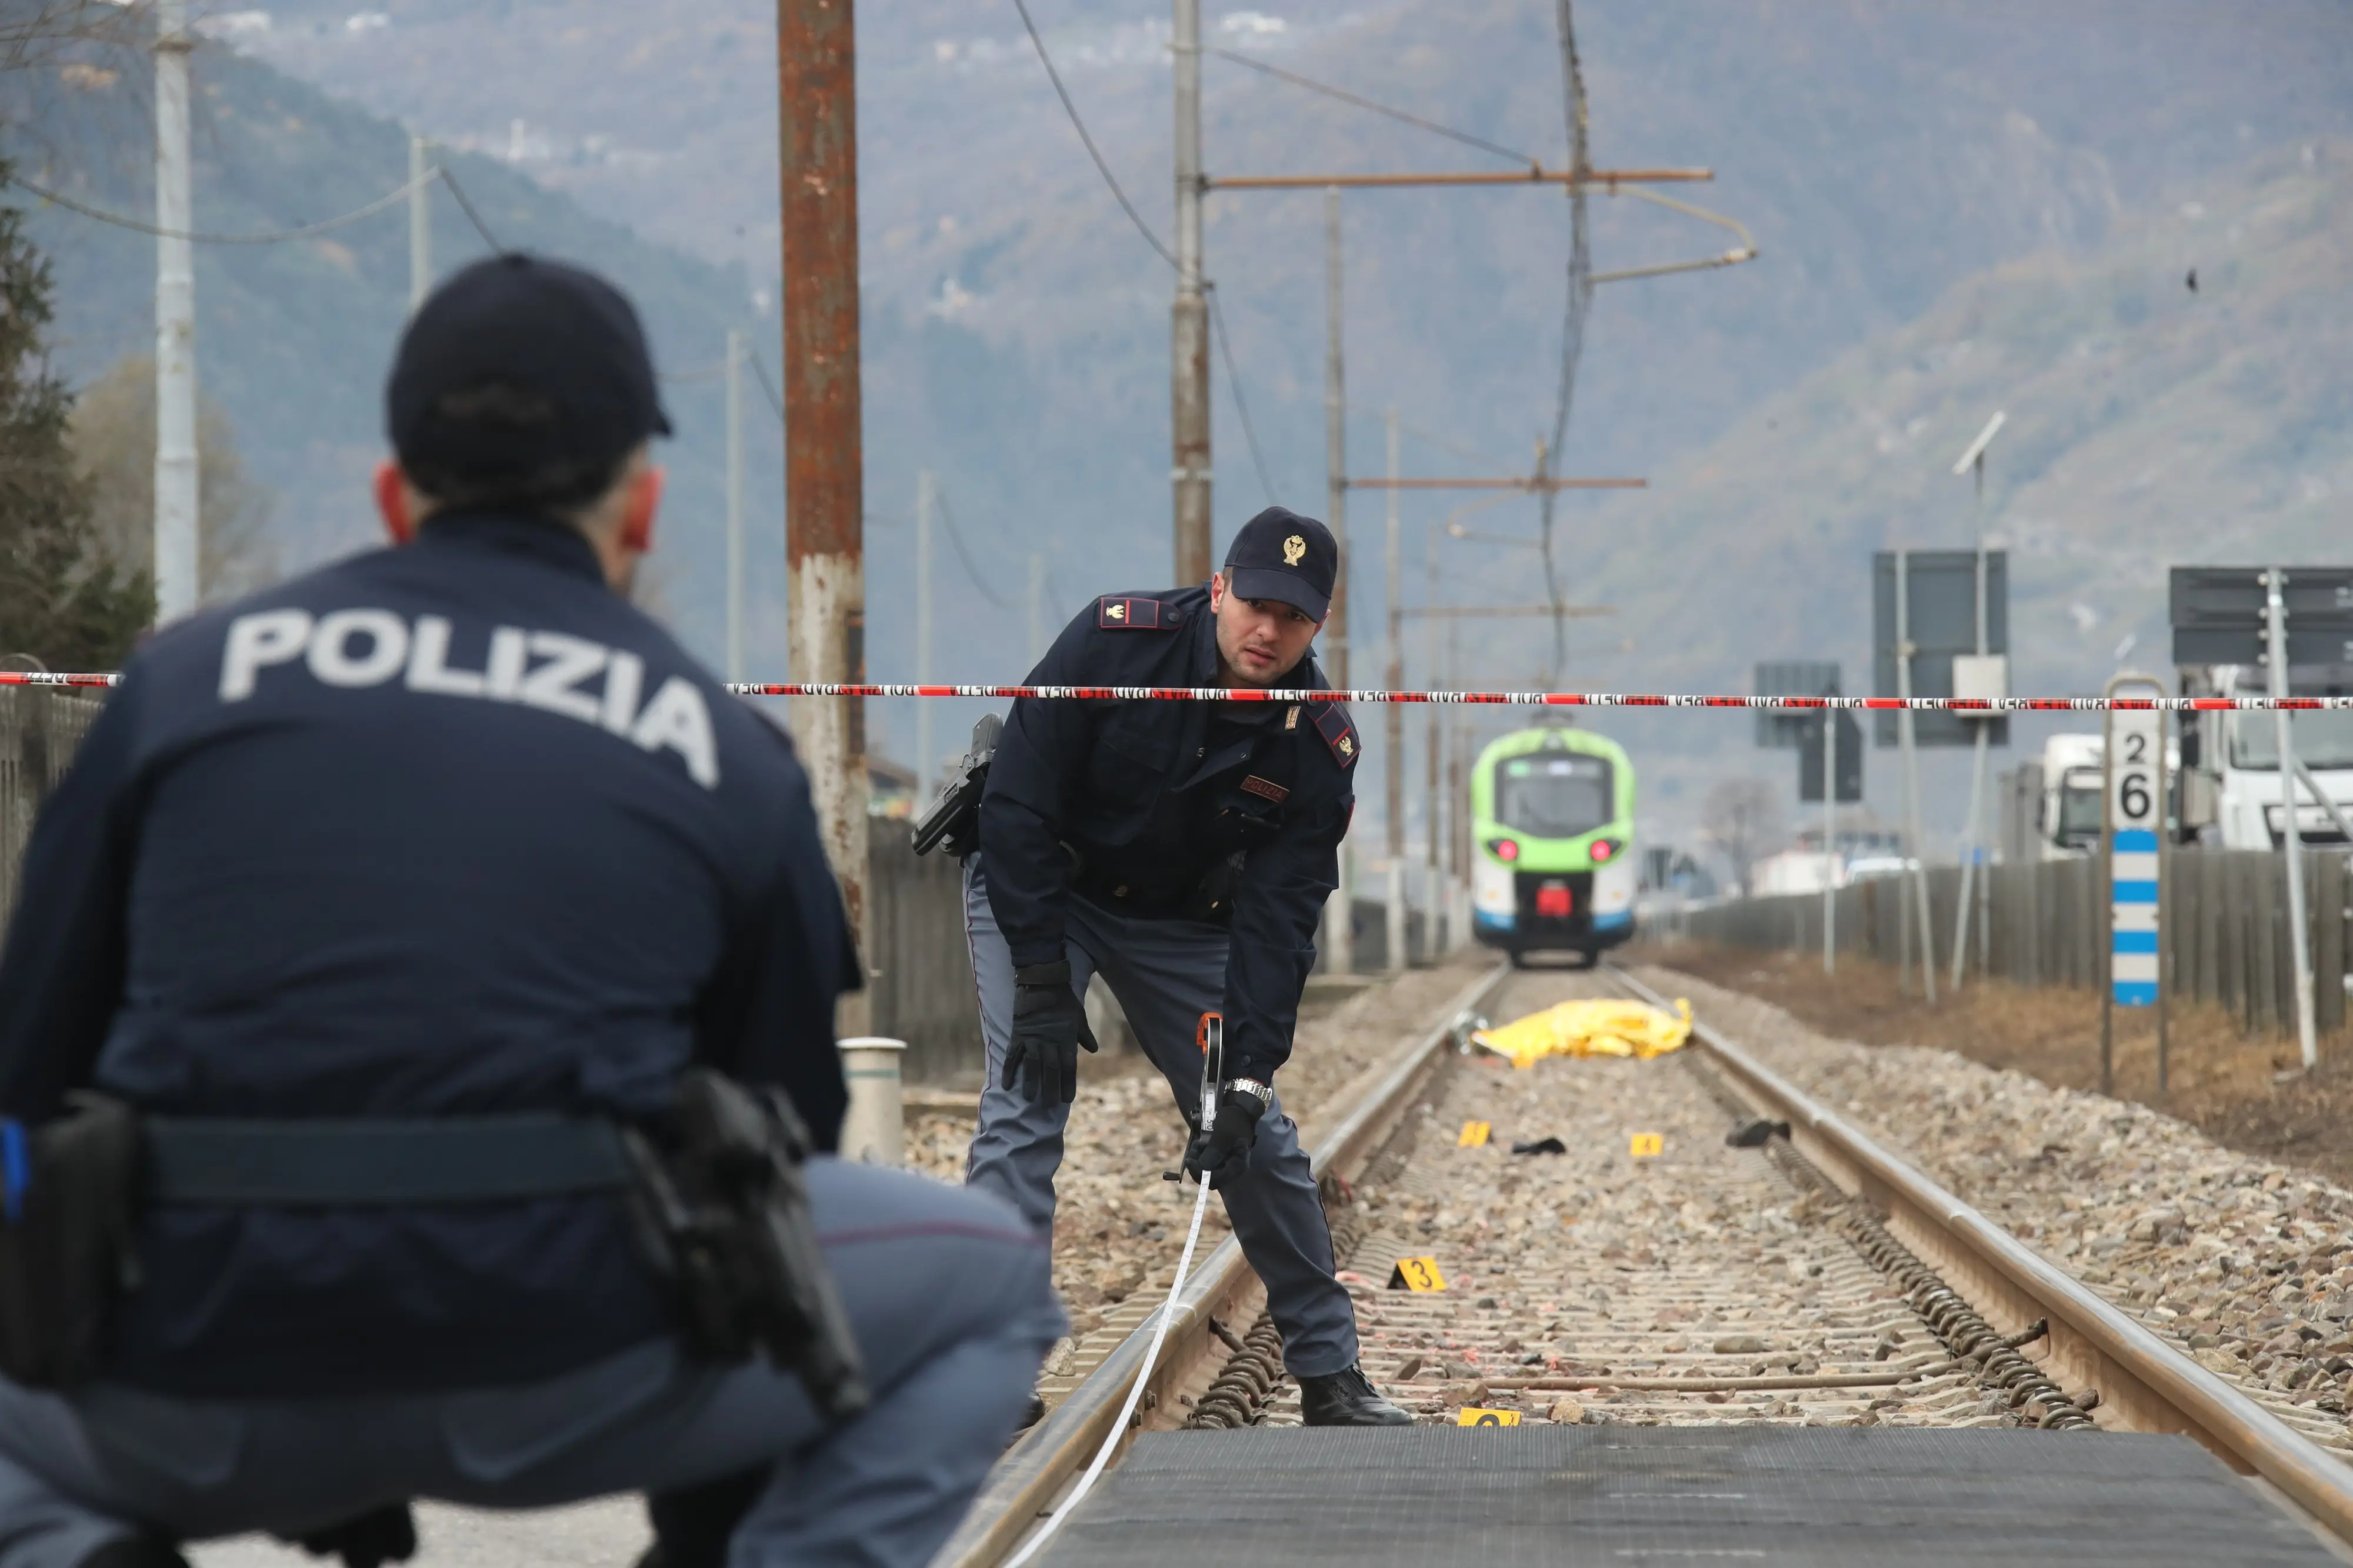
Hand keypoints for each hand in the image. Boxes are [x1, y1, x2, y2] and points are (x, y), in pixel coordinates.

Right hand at [1002, 962, 1099, 1103]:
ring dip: (1031, 1082)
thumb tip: (1093, 1049)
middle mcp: (1050, 1042)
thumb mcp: (1079, 1017)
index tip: (1068, 1099)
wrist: (1044, 981)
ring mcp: (1033, 1039)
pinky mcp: (1018, 1034)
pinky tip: (1006, 1084)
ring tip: (1029, 1099)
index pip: (1069, 1066)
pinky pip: (1013, 1055)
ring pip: (1032, 1065)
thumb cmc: (1064, 999)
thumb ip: (1084, 1035)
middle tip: (1049, 1105)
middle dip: (1051, 1088)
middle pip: (1051, 1069)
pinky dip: (1009, 1070)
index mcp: (1066, 1039)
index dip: (1068, 1083)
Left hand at [1182, 1087, 1265, 1188]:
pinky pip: (1206, 1162)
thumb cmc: (1234, 1120)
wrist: (1239, 1107)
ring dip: (1197, 1159)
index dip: (1201, 1173)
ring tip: (1196, 1144)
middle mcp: (1232, 1168)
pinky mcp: (1220, 1157)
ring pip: (1206, 1171)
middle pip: (1210, 1179)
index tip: (1189, 1161)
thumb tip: (1203, 1167)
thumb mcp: (1224, 1134)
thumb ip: (1215, 1151)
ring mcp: (1226, 1163)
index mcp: (1238, 1165)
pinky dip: (1199, 1155)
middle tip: (1193, 1149)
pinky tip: (1199, 1143)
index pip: (1217, 1180)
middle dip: (1197, 1166)